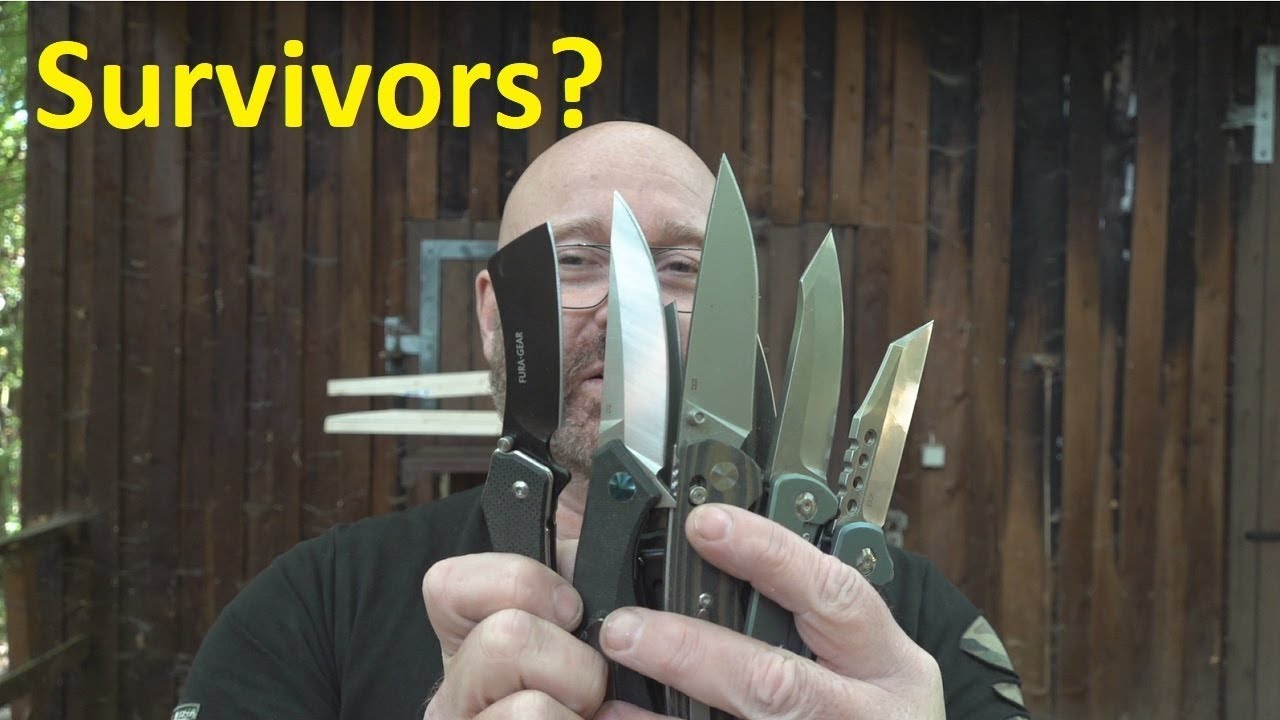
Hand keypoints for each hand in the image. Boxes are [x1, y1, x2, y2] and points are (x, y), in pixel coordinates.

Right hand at [421, 551, 607, 718]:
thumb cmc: (591, 687)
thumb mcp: (577, 612)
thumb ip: (574, 565)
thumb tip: (592, 500)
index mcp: (467, 637)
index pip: (449, 584)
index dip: (525, 584)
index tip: (570, 607)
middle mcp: (453, 691)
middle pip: (504, 639)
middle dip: (573, 661)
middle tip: (587, 681)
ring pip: (531, 709)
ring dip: (581, 709)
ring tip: (583, 716)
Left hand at [591, 504, 945, 719]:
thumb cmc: (875, 710)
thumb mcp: (867, 658)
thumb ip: (809, 613)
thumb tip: (713, 550)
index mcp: (886, 662)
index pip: (832, 592)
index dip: (768, 554)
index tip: (703, 524)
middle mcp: (862, 712)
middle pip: (776, 680)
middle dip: (695, 652)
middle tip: (626, 628)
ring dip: (670, 711)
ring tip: (611, 686)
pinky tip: (624, 719)